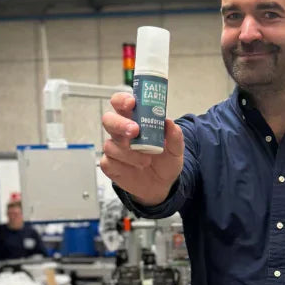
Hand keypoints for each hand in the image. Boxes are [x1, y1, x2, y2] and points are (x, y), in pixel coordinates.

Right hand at [99, 91, 184, 206]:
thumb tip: (169, 122)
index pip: (121, 103)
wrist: (162, 185)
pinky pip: (109, 162)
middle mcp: (121, 131)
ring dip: (129, 153)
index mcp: (135, 120)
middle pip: (108, 119)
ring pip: (110, 145)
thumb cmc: (165, 161)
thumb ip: (175, 136)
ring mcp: (114, 148)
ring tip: (146, 161)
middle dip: (120, 124)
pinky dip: (123, 166)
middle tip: (135, 130)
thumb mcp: (176, 150)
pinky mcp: (110, 165)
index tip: (131, 103)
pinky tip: (135, 168)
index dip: (122, 100)